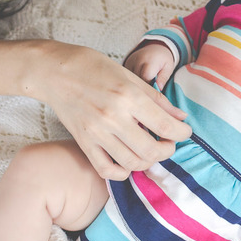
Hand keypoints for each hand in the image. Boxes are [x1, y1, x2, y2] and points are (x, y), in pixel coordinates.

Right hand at [36, 42, 189, 180]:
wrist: (55, 72)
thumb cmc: (93, 67)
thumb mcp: (130, 76)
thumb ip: (157, 99)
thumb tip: (181, 118)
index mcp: (128, 96)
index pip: (164, 126)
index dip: (182, 133)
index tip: (185, 132)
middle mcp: (113, 117)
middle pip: (151, 150)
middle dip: (167, 150)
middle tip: (169, 143)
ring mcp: (96, 133)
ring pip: (131, 163)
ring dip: (148, 162)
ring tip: (151, 150)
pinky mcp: (83, 143)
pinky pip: (105, 169)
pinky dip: (122, 173)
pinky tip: (129, 162)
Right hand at [124, 43, 176, 89]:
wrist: (156, 47)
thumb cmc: (163, 59)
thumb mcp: (168, 68)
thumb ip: (163, 78)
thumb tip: (158, 89)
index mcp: (150, 61)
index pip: (146, 78)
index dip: (149, 87)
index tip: (153, 91)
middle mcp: (139, 60)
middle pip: (137, 79)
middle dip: (143, 87)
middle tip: (149, 90)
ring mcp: (131, 61)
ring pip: (131, 78)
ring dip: (137, 83)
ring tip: (144, 84)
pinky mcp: (127, 63)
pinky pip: (127, 75)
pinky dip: (132, 80)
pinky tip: (138, 81)